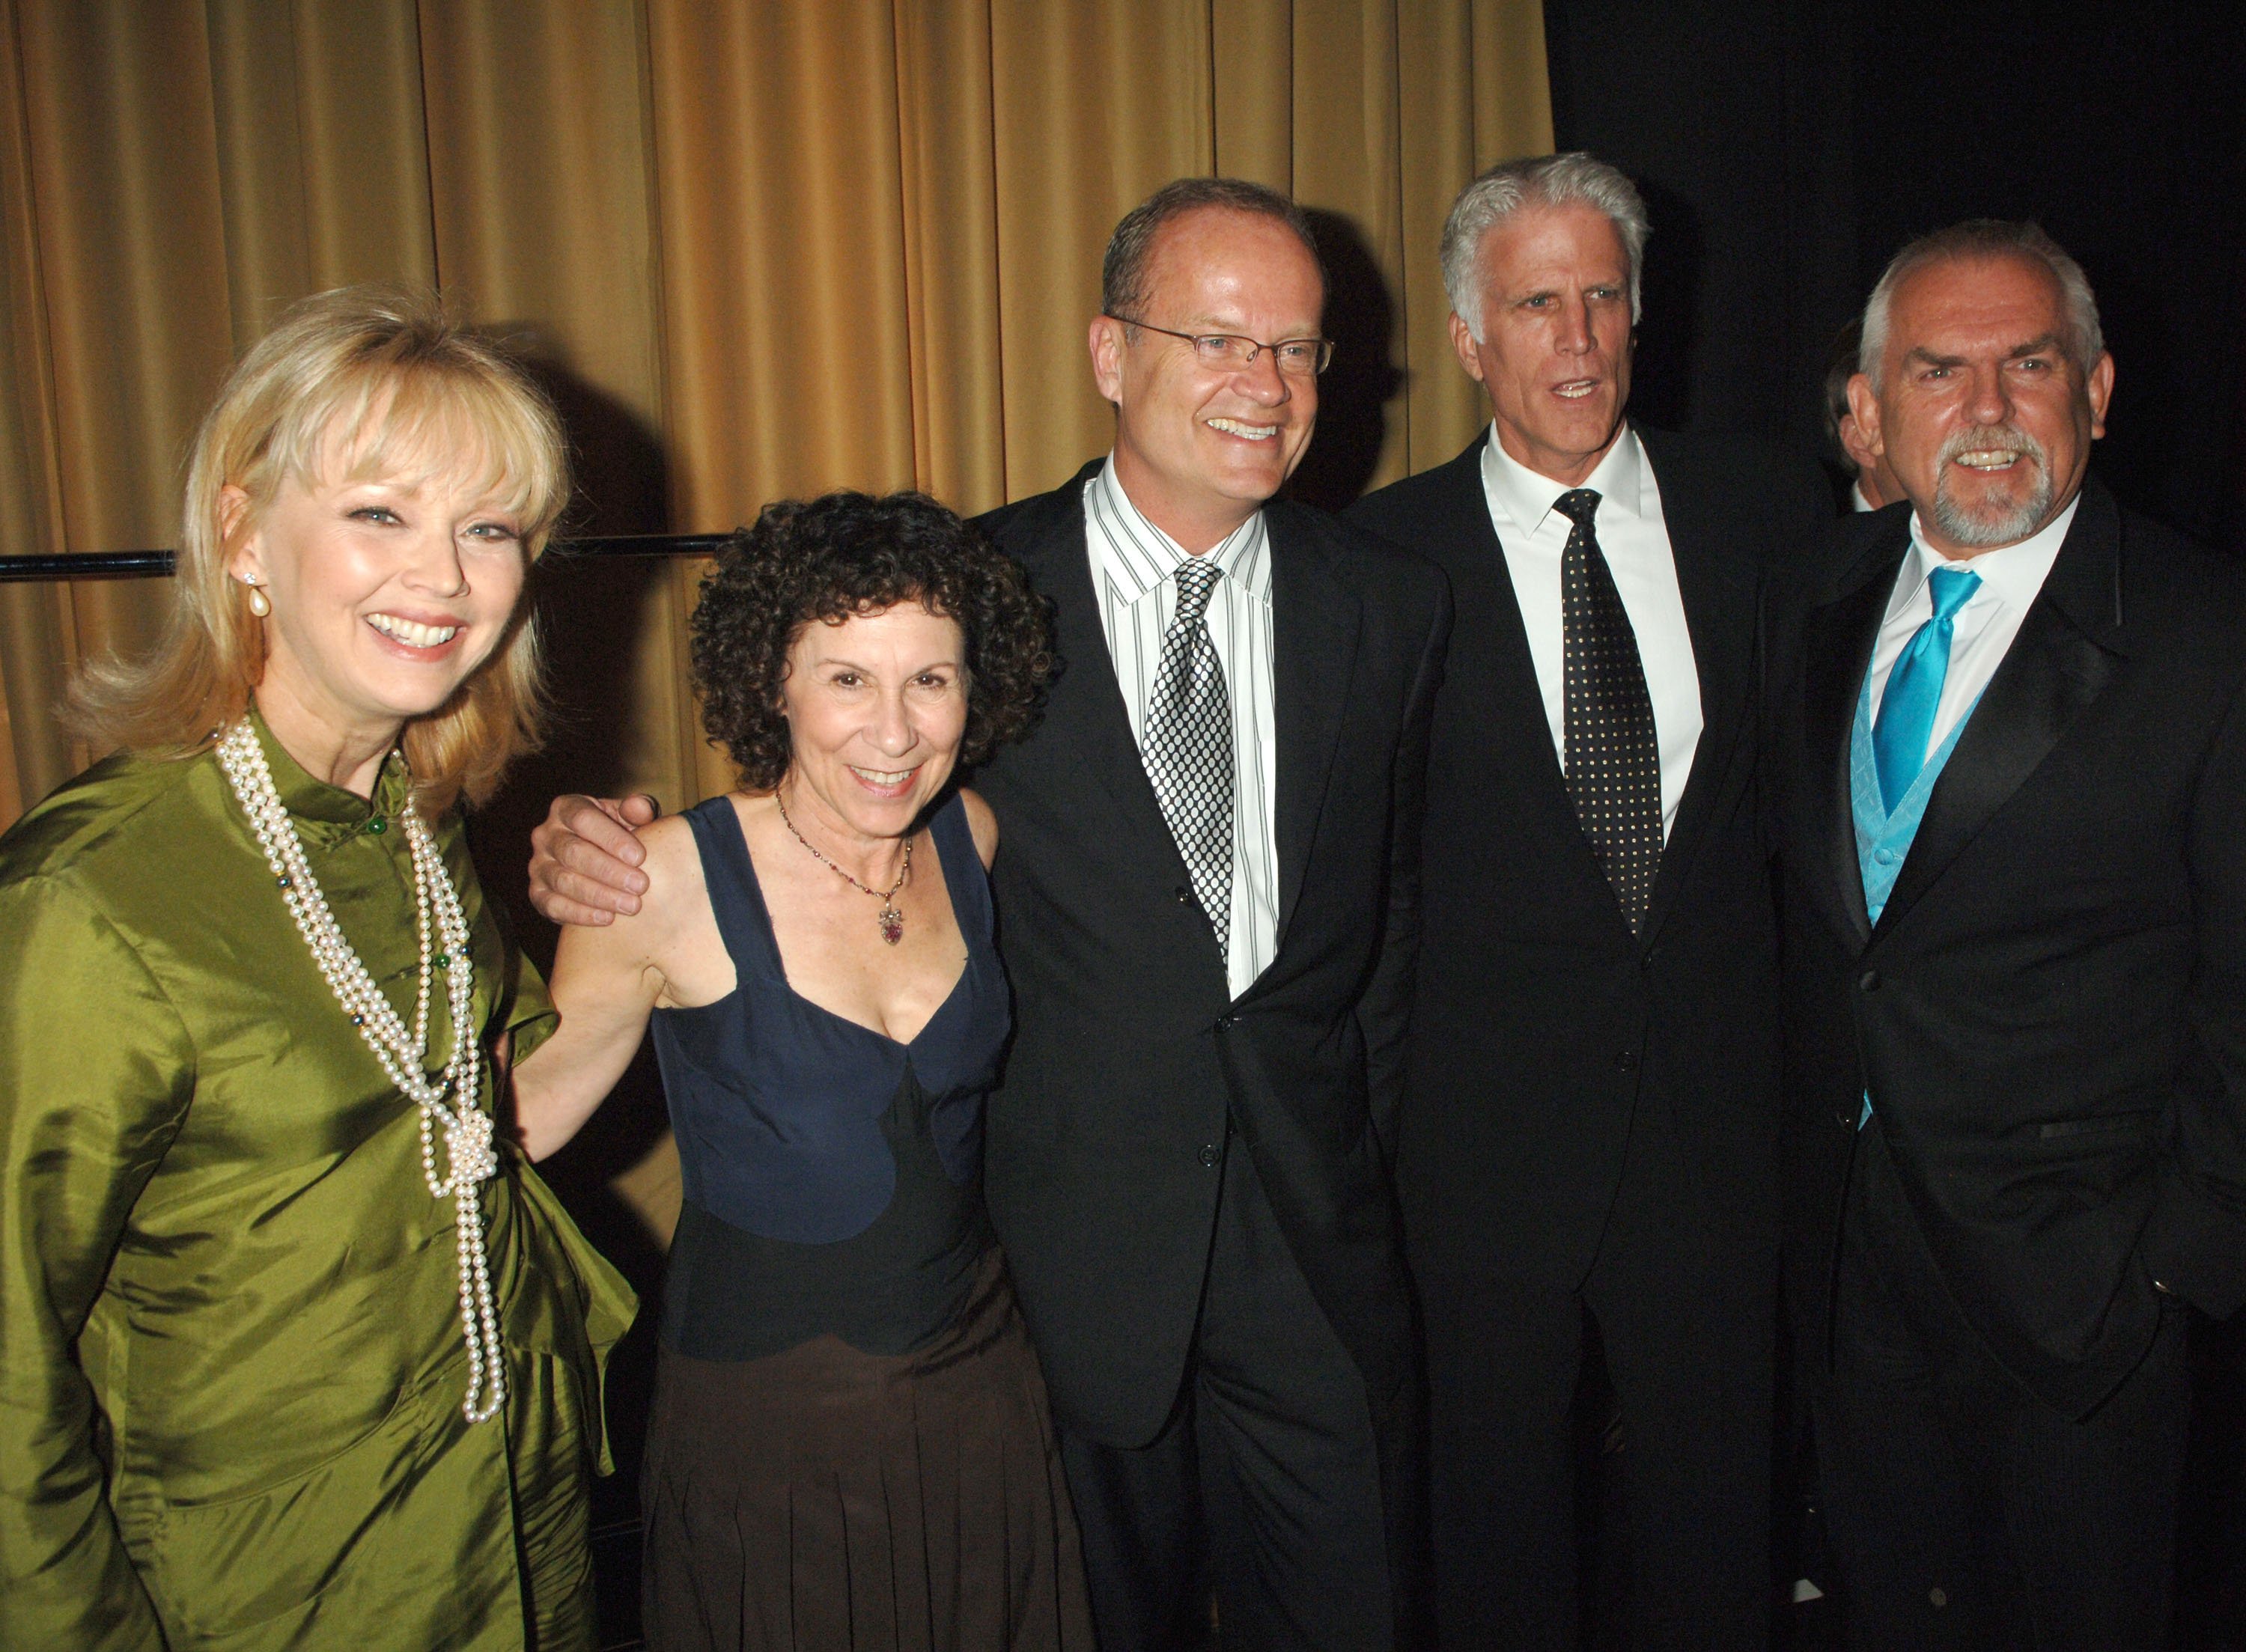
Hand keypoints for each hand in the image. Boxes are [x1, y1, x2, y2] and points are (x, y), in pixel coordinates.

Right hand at [528, 794, 657, 925]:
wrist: (602, 862)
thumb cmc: (619, 835)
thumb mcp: (629, 817)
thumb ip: (638, 809)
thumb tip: (639, 807)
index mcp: (566, 808)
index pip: (583, 818)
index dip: (611, 838)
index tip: (639, 858)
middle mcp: (545, 834)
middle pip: (573, 852)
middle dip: (609, 871)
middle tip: (640, 886)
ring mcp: (538, 865)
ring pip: (563, 881)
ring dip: (599, 895)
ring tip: (631, 905)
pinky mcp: (537, 893)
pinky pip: (552, 905)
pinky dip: (580, 914)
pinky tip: (607, 918)